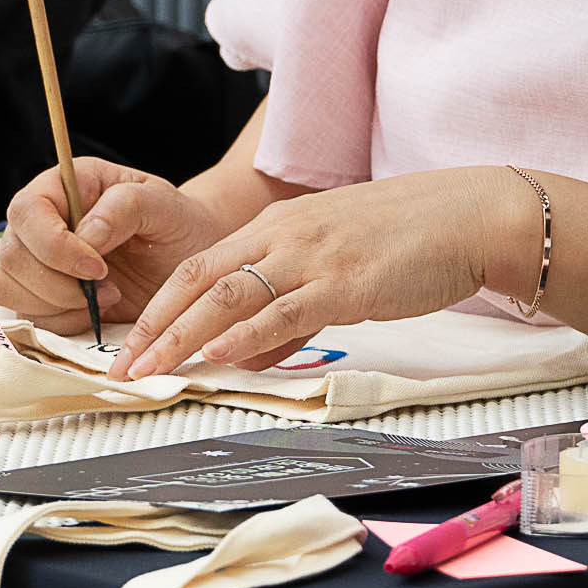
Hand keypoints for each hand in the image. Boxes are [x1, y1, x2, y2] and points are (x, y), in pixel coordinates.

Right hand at [0, 157, 221, 335]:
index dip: (53, 245)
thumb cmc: (176, 224)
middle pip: (11, 255)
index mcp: (63, 186)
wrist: (187, 261)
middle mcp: (40, 221)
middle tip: (110, 288)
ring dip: (57, 305)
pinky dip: (60, 323)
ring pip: (5, 287)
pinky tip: (95, 312)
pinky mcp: (39, 295)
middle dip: (59, 284)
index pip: (27, 210)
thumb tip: (86, 234)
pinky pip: (24, 315)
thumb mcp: (163, 206)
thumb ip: (125, 207)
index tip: (98, 268)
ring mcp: (34, 259)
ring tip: (106, 298)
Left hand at [115, 167, 532, 379]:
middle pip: (198, 280)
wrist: (468, 217)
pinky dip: (244, 335)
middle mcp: (284, 235)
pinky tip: (217, 354)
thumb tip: (243, 352)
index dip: (157, 308)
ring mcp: (312, 257)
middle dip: (153, 327)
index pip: (198, 267)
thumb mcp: (333, 262)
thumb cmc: (406, 241)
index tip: (130, 346)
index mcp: (277, 225)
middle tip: (120, 369)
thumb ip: (287, 304)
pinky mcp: (345, 282)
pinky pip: (283, 311)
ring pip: (228, 296)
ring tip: (150, 370)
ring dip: (183, 336)